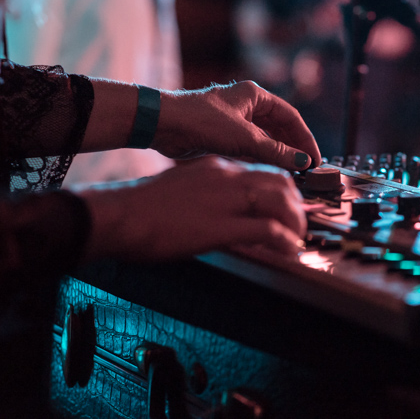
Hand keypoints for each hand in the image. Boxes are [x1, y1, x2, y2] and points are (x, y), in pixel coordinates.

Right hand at [80, 156, 304, 260]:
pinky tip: (288, 251)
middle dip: (297, 205)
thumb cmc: (144, 208)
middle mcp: (227, 177)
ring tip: (297, 240)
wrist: (121, 215)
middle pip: (281, 182)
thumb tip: (229, 213)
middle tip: (298, 225)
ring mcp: (225, 199)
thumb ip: (211, 196)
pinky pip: (268, 230)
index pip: (264, 172)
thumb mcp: (184, 189)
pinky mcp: (221, 225)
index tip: (290, 207)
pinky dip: (284, 240)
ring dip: (296, 222)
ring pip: (281, 202)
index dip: (284, 191)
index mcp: (217, 167)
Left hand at [152, 81, 321, 171]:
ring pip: (264, 139)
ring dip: (277, 155)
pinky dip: (260, 159)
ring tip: (290, 174)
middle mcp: (246, 105)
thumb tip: (302, 163)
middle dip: (293, 148)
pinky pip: (249, 148)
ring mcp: (233, 120)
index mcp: (255, 95)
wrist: (163, 125)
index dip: (305, 138)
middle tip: (305, 169)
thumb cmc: (200, 121)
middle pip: (279, 128)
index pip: (291, 117)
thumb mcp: (245, 138)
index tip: (315, 159)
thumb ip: (276, 151)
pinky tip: (267, 173)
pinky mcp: (221, 135)